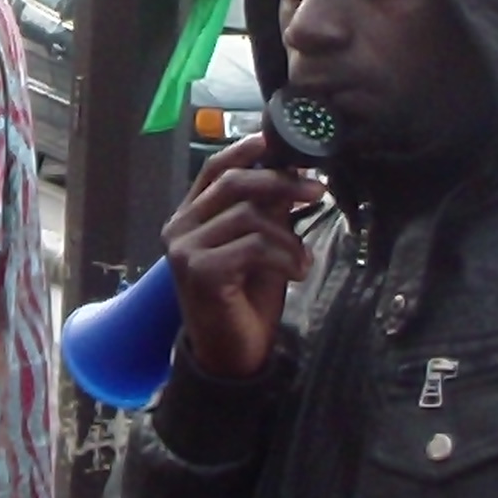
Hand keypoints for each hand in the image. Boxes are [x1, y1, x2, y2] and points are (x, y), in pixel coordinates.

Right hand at [162, 134, 321, 380]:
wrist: (230, 355)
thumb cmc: (244, 300)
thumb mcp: (260, 247)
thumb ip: (267, 212)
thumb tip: (293, 173)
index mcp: (190, 216)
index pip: (214, 169)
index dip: (246, 150)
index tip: (278, 142)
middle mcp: (180, 227)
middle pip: (234, 183)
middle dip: (282, 182)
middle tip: (318, 191)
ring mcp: (185, 249)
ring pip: (248, 216)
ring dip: (287, 235)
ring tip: (303, 258)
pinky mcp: (199, 271)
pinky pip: (253, 246)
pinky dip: (284, 256)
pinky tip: (295, 273)